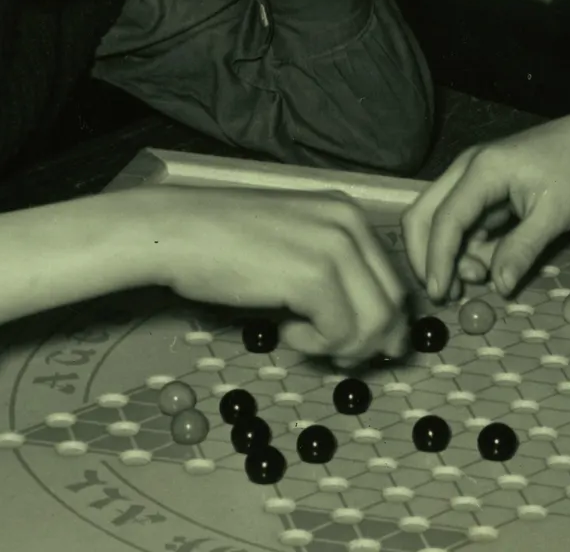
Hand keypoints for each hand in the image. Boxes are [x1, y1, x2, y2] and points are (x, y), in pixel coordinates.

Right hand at [132, 185, 408, 364]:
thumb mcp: (292, 246)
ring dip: (345, 347)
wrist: (176, 232)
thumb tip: (368, 328)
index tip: (354, 344)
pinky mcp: (315, 276)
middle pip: (393, 302)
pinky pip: (343, 331)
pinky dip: (319, 345)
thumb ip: (331, 274)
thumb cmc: (221, 244)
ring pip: (376, 323)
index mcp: (347, 214)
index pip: (391, 280)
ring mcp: (335, 248)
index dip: (382, 322)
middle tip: (335, 354)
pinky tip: (288, 334)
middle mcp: (350, 225)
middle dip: (371, 341)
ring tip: (305, 341)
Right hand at [400, 84, 569, 303]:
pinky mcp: (490, 186)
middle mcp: (469, 168)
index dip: (436, 261)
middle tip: (451, 291)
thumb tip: (498, 287)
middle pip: (424, 214)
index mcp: (481, 169)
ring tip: (483, 277)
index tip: (440, 295)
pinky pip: (467, 219)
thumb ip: (522, 249)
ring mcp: (477, 176)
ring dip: (453, 253)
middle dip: (429, 256)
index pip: (444, 220)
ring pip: (444, 219)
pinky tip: (490, 263)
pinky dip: (470, 245)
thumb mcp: (556, 214)